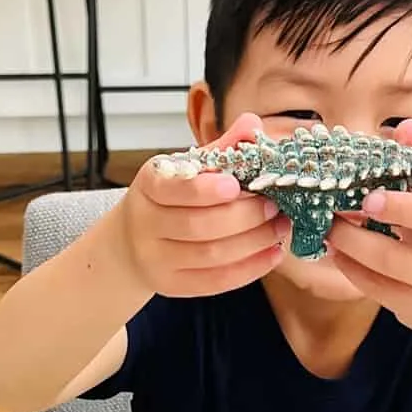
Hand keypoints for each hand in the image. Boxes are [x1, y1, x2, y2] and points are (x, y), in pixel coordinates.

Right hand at [120, 112, 289, 297]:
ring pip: (211, 255)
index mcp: (149, 186)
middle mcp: (146, 225)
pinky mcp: (172, 285)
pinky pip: (215, 281)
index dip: (205, 189)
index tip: (236, 185)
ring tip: (280, 228)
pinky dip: (249, 269)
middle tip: (275, 206)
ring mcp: (157, 260)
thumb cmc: (167, 200)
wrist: (132, 243)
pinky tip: (272, 254)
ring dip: (253, 242)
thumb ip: (219, 150)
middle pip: (199, 225)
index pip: (174, 188)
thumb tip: (252, 126)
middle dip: (245, 216)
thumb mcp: (184, 169)